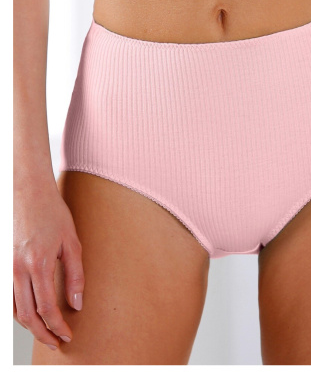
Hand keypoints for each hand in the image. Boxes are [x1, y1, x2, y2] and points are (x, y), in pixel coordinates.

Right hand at [13, 180, 84, 349]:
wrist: (27, 192)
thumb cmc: (53, 213)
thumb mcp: (72, 242)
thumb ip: (76, 275)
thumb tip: (77, 304)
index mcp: (39, 264)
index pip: (47, 308)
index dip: (57, 327)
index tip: (67, 336)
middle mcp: (18, 270)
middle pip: (28, 315)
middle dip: (43, 333)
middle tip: (57, 342)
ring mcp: (7, 267)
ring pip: (14, 310)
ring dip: (30, 326)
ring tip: (46, 333)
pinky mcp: (3, 264)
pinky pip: (8, 297)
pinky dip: (18, 311)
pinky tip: (31, 314)